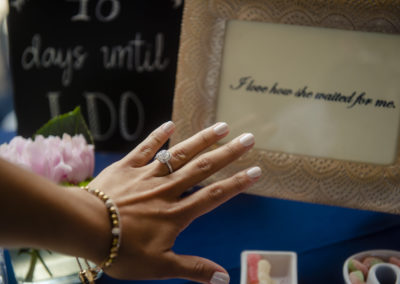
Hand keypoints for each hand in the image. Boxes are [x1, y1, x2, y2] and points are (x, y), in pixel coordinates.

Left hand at [88, 121, 260, 282]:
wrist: (84, 228)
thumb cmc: (121, 250)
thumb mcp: (159, 267)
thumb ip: (193, 269)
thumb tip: (224, 279)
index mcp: (176, 213)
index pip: (214, 195)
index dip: (237, 183)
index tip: (257, 171)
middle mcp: (167, 190)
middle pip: (203, 168)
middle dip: (228, 154)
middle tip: (249, 138)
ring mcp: (148, 175)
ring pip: (180, 154)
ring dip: (202, 139)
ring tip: (223, 126)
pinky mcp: (127, 166)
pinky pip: (146, 148)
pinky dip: (158, 136)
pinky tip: (171, 123)